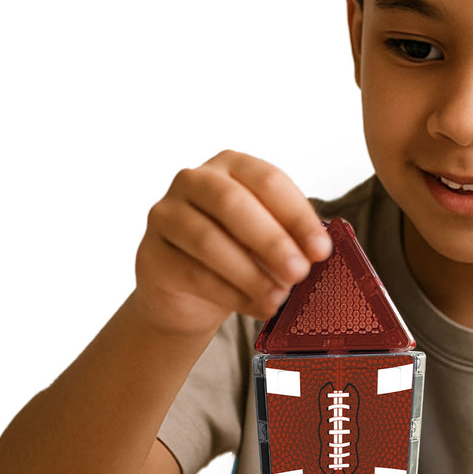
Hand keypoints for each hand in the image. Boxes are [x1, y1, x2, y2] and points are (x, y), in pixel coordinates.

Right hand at [132, 150, 331, 336]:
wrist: (187, 292)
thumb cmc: (237, 254)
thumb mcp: (268, 241)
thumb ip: (290, 240)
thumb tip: (316, 254)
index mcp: (231, 165)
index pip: (268, 181)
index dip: (297, 216)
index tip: (321, 249)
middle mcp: (194, 181)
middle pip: (233, 204)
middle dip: (272, 241)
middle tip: (300, 272)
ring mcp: (166, 214)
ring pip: (208, 241)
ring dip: (250, 273)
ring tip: (278, 298)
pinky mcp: (151, 253)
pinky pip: (193, 274)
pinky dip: (231, 294)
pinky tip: (256, 307)